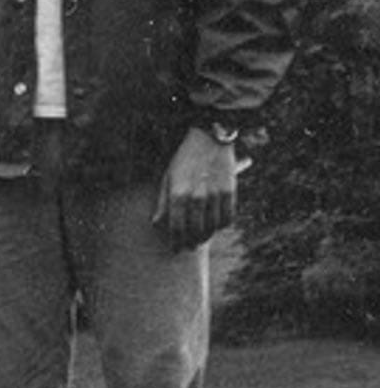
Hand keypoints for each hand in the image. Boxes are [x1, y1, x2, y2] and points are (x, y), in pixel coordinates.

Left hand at [155, 127, 239, 249]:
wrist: (209, 138)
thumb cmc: (184, 159)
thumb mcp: (168, 177)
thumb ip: (163, 202)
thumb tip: (156, 224)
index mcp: (177, 193)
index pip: (176, 227)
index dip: (176, 241)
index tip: (176, 249)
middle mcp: (196, 196)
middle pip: (195, 230)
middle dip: (191, 242)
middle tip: (189, 247)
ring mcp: (215, 195)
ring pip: (212, 227)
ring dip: (206, 236)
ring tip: (201, 238)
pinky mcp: (230, 192)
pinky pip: (228, 218)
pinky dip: (221, 225)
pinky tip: (215, 226)